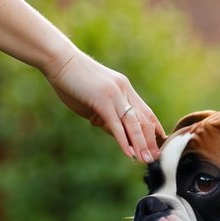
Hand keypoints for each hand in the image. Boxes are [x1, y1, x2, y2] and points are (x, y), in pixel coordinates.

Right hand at [45, 51, 165, 162]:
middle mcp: (124, 90)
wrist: (59, 60)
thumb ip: (105, 115)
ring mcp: (114, 94)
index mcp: (124, 88)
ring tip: (145, 160)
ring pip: (133, 123)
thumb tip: (114, 131)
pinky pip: (116, 124)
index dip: (154, 129)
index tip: (160, 143)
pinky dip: (123, 140)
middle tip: (154, 159)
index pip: (145, 111)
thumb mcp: (94, 100)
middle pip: (143, 120)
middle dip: (150, 141)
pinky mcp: (102, 99)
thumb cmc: (73, 80)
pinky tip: (128, 153)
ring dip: (140, 144)